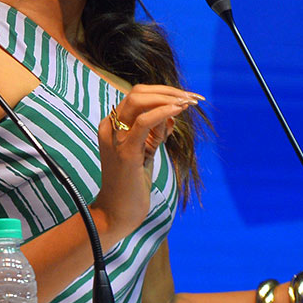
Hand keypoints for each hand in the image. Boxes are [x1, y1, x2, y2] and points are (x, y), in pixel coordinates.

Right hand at [94, 84, 200, 239]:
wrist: (118, 211)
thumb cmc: (132, 183)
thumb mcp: (145, 152)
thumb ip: (154, 133)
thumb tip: (172, 114)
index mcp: (111, 125)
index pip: (137, 96)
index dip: (163, 92)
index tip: (186, 98)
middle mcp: (110, 126)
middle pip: (137, 93)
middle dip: (168, 91)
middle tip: (192, 98)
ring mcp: (115, 137)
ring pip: (139, 101)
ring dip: (169, 98)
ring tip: (189, 103)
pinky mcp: (126, 151)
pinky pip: (144, 122)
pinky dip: (163, 112)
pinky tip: (179, 111)